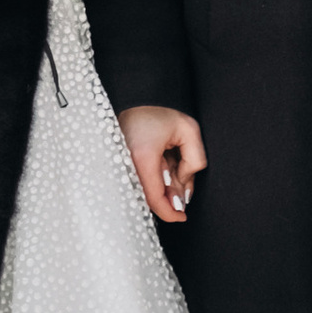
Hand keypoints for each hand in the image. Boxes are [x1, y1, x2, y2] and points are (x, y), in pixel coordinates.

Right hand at [120, 104, 204, 224]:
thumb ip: (194, 160)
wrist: (136, 96)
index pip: (155, 198)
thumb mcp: (188, 130)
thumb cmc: (160, 111)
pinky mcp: (117, 163)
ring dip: (162, 185)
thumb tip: (184, 186)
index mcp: (142, 157)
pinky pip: (136, 180)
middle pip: (150, 196)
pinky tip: (161, 163)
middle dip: (170, 195)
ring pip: (144, 189)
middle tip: (183, 183)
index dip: (170, 212)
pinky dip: (153, 178)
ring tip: (170, 161)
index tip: (182, 216)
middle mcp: (125, 164)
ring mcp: (119, 164)